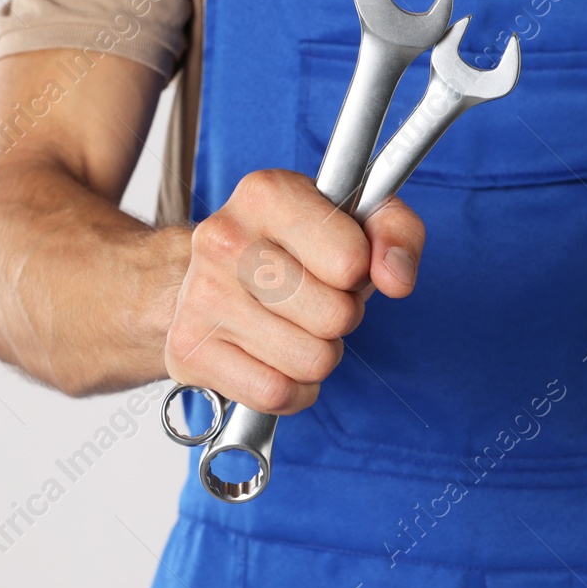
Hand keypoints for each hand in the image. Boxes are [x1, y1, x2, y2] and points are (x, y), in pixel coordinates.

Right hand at [164, 168, 425, 414]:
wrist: (204, 272)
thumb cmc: (293, 246)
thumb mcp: (356, 217)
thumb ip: (396, 232)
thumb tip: (396, 278)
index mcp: (266, 193)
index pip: (351, 261)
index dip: (359, 272)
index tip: (340, 263)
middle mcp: (226, 240)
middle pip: (334, 317)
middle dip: (341, 316)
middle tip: (318, 299)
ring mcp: (202, 297)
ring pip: (310, 361)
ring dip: (319, 354)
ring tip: (297, 326)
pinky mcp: (190, 351)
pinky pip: (276, 394)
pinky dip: (292, 388)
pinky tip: (277, 357)